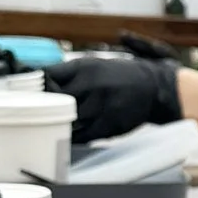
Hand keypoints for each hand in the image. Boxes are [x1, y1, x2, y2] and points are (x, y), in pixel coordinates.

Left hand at [52, 41, 181, 147]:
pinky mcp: (108, 124)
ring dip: (60, 123)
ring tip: (56, 124)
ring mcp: (99, 105)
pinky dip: (74, 136)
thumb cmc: (130, 76)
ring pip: (66, 118)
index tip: (37, 92)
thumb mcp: (102, 61)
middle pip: (53, 98)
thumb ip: (74, 67)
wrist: (160, 90)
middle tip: (45, 110)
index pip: (47, 75)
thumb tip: (60, 63)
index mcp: (85, 66)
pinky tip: (72, 134)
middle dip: (48, 105)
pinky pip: (82, 135)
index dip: (39, 86)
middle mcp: (90, 84)